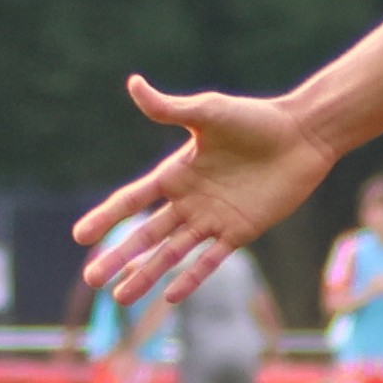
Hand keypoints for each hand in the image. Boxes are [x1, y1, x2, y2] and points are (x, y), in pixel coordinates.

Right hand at [75, 76, 335, 303]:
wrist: (303, 135)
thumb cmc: (255, 119)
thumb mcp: (208, 112)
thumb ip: (170, 108)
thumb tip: (134, 83)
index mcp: (175, 172)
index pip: (132, 200)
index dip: (107, 218)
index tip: (79, 237)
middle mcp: (189, 200)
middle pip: (146, 234)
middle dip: (119, 256)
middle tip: (91, 278)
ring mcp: (213, 219)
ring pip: (172, 253)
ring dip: (146, 274)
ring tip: (121, 298)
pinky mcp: (240, 232)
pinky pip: (210, 260)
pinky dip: (191, 278)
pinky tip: (170, 297)